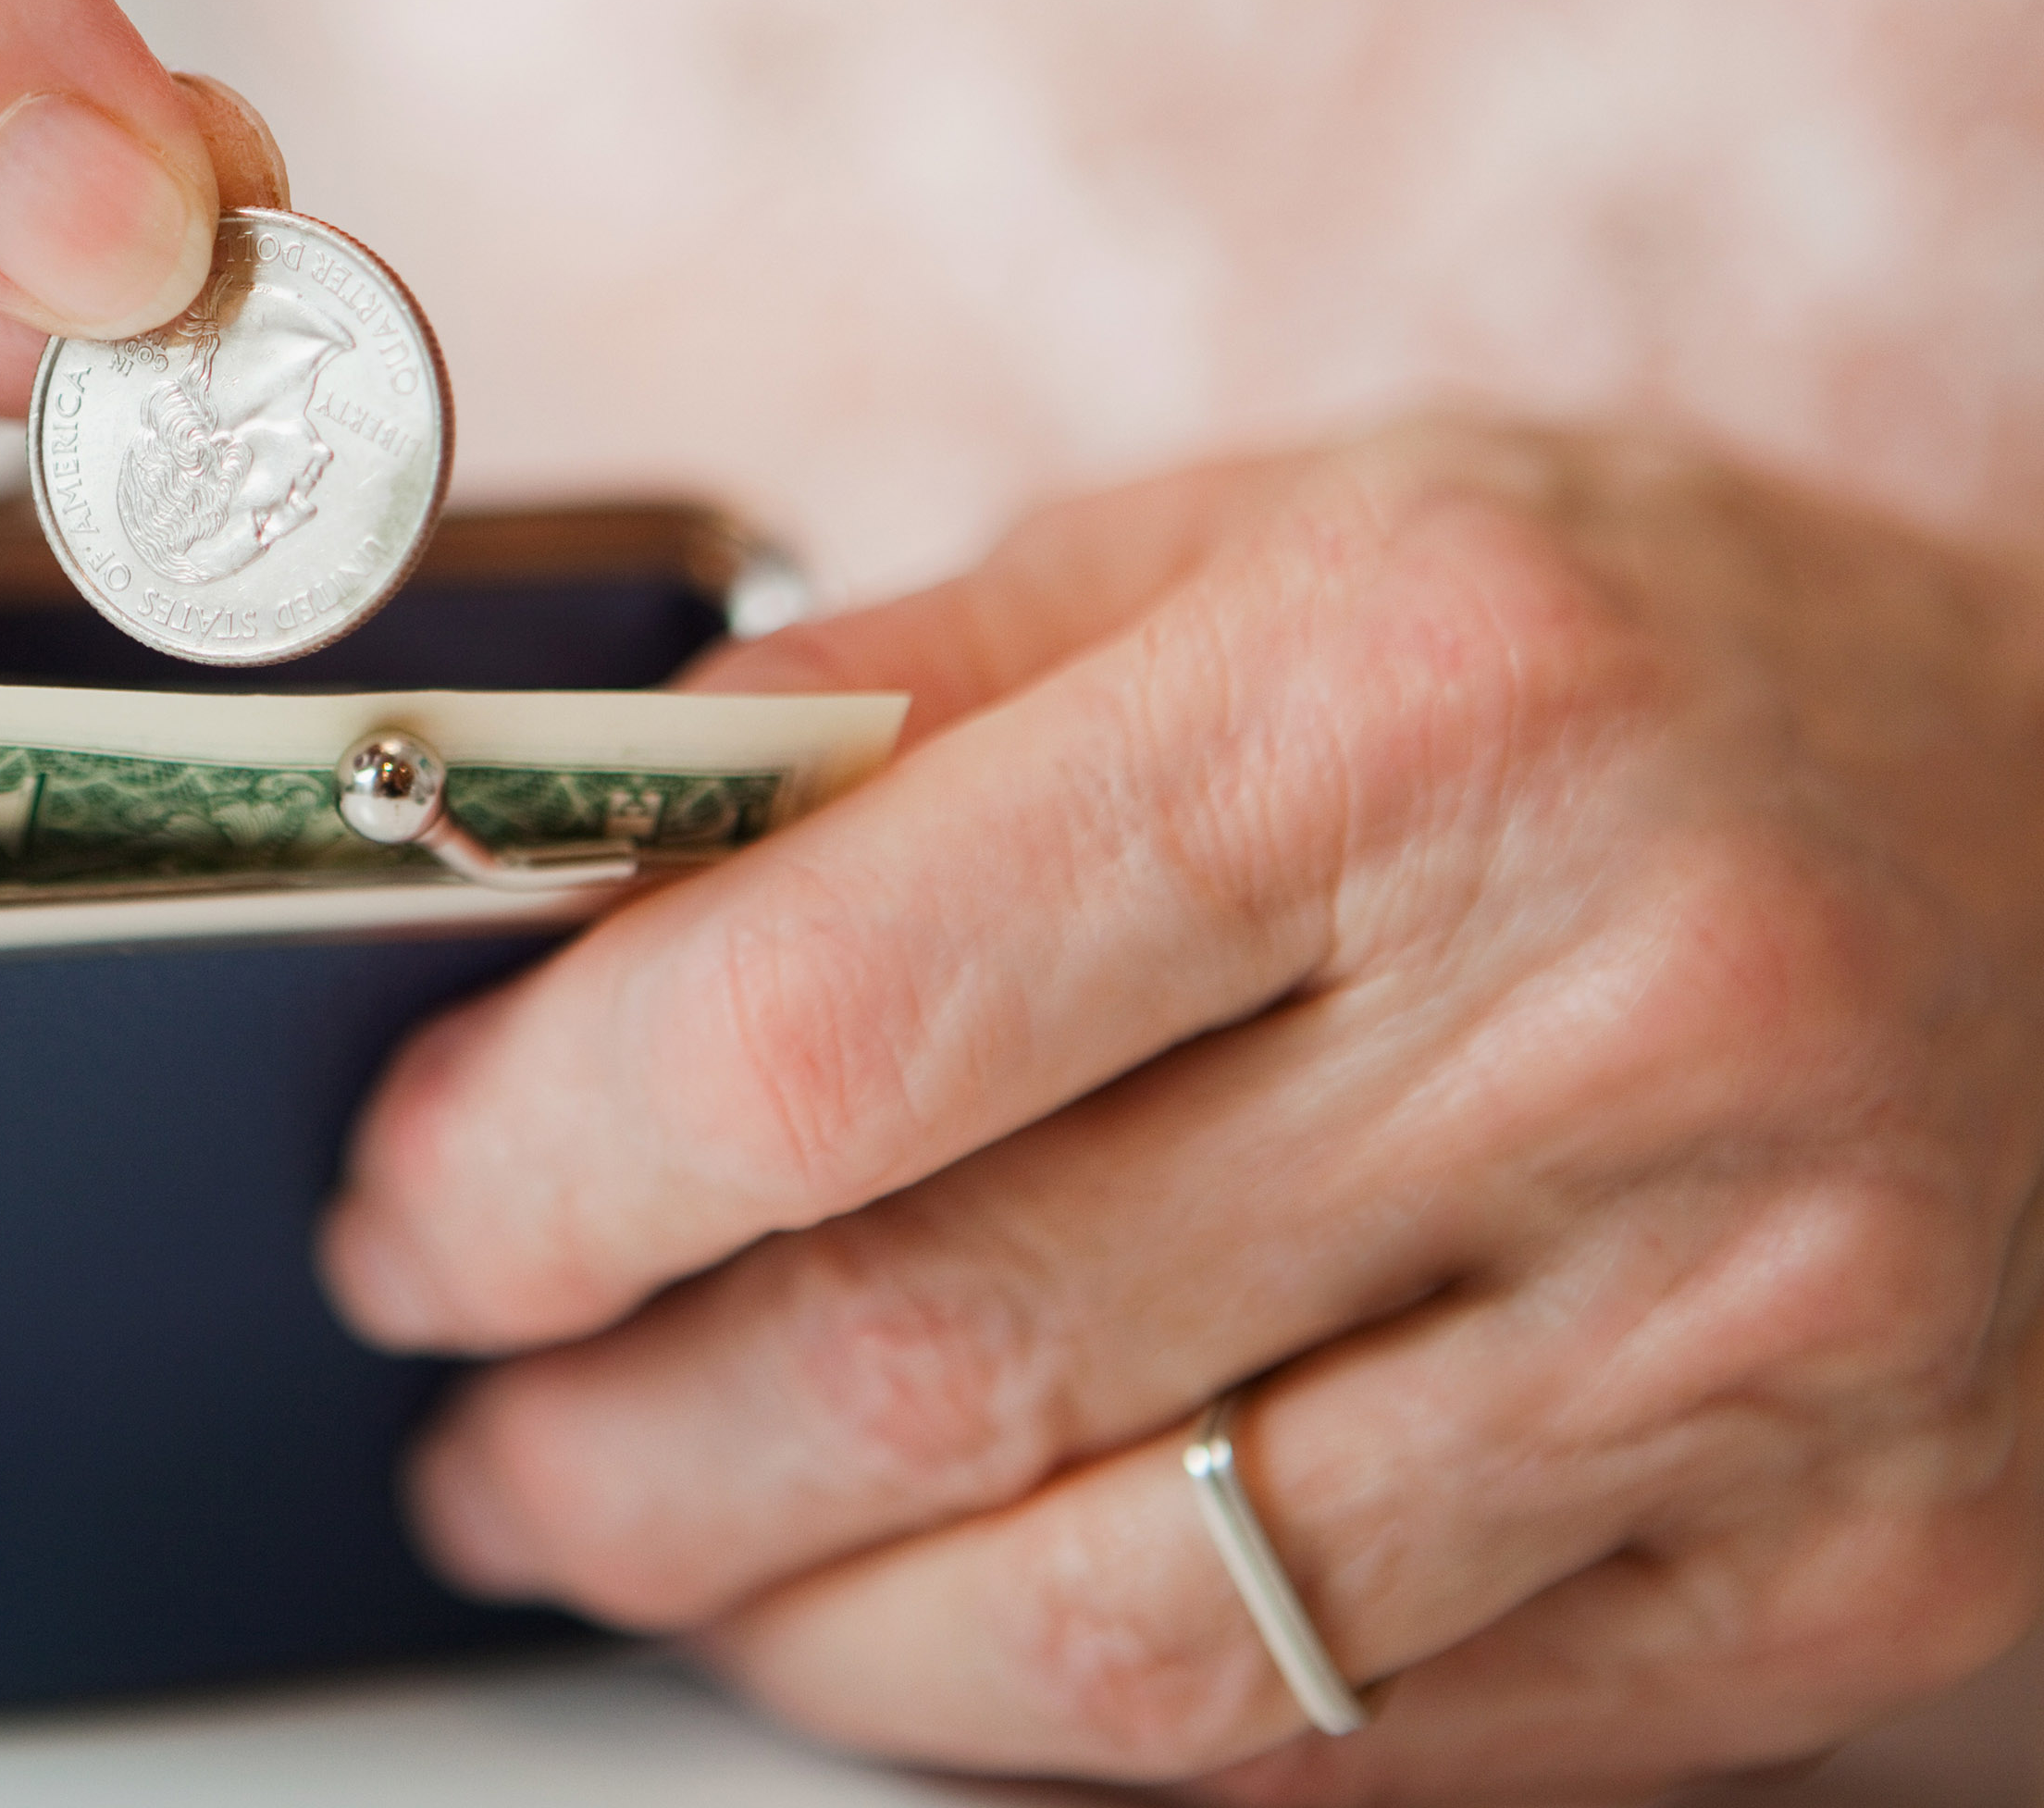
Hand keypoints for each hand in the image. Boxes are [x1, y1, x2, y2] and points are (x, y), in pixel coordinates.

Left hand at [323, 422, 2043, 1799]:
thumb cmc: (1635, 661)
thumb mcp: (1275, 542)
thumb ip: (901, 701)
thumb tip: (556, 880)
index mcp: (1417, 703)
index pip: (830, 1029)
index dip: (534, 1168)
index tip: (403, 1215)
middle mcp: (1611, 1023)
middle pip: (941, 1356)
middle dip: (608, 1447)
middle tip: (479, 1428)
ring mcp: (1745, 1337)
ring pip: (1114, 1628)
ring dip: (781, 1626)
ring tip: (639, 1549)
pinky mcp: (1826, 1570)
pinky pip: (1327, 1744)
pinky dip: (1048, 1718)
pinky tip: (918, 1624)